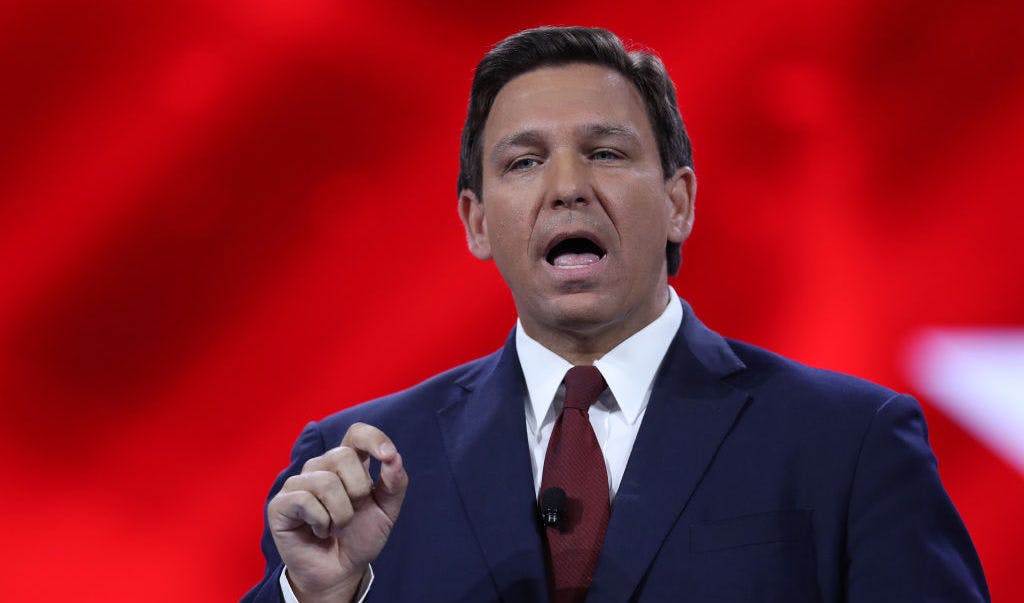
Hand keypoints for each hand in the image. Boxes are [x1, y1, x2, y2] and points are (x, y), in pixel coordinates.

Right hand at [267, 423, 407, 601]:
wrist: (341, 570)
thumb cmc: (361, 536)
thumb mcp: (387, 510)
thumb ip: (395, 483)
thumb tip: (394, 458)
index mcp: (348, 463)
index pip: (357, 433)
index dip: (373, 438)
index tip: (388, 456)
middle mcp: (321, 467)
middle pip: (343, 456)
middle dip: (358, 491)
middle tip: (353, 512)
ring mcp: (298, 483)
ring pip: (326, 482)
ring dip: (341, 514)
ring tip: (336, 526)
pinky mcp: (281, 503)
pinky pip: (306, 501)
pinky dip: (322, 523)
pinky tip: (319, 530)